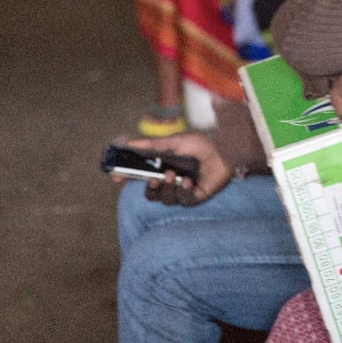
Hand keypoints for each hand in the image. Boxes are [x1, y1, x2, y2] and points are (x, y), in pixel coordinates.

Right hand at [114, 132, 234, 206]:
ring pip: (164, 199)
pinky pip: (182, 200)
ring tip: (173, 175)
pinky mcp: (194, 197)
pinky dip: (182, 191)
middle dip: (149, 188)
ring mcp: (182, 190)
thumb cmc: (200, 144)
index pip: (140, 177)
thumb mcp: (174, 142)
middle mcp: (170, 181)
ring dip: (166, 189)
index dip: (127, 179)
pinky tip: (188, 181)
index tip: (117, 177)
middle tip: (153, 178)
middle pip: (150, 194)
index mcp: (162, 168)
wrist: (224, 149)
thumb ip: (152, 145)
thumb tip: (130, 144)